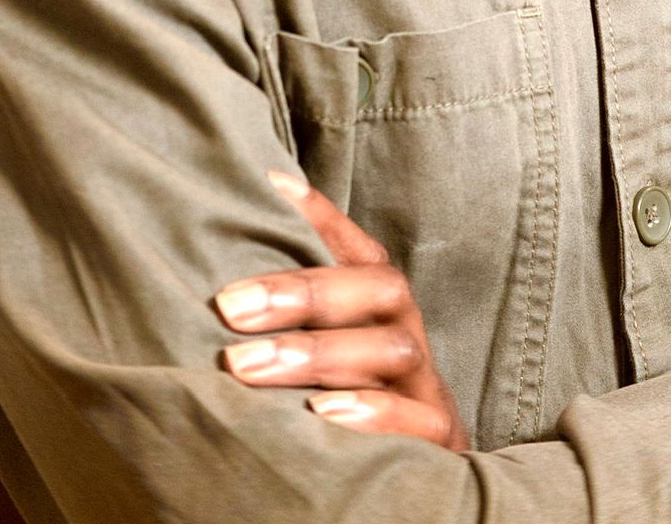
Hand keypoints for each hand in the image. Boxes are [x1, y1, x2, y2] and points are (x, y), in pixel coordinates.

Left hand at [213, 169, 469, 448]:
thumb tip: (250, 214)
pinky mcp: (439, 441)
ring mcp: (428, 386)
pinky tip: (320, 414)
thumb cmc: (346, 405)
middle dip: (304, 293)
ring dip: (318, 353)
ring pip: (394, 349)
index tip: (268, 188)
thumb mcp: (323, 351)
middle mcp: (408, 335)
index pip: (362, 250)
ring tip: (249, 367)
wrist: (408, 481)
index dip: (322, 217)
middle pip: (379, 289)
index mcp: (383, 309)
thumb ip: (293, 306)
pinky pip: (420, 420)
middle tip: (230, 308)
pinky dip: (372, 413)